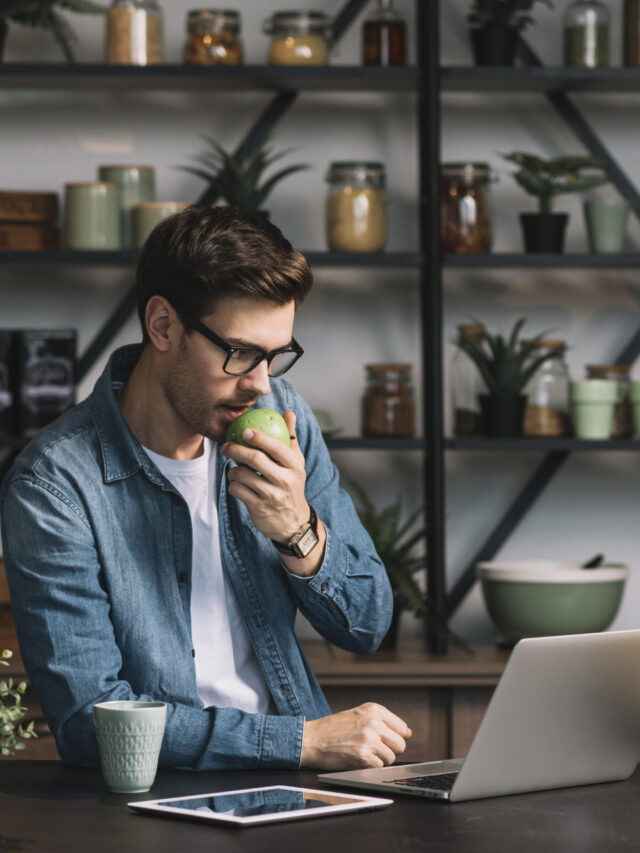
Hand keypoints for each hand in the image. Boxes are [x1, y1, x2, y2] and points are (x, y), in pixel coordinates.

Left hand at [221, 411, 308, 542]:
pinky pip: (237, 489)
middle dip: (236, 449)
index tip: (244, 429)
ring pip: (242, 474)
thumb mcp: (296, 463)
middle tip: (226, 445)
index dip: (259, 437)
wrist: (293, 522)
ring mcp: (271, 495)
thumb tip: (288, 413)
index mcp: (295, 466)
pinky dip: (233, 484)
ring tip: (235, 468)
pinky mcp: (258, 508)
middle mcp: (285, 480)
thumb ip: (290, 438)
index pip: (277, 447)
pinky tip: (237, 484)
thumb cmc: (292, 485)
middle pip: (255, 459)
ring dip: (233, 469)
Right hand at [300, 703, 411, 770]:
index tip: (383, 741)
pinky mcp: (363, 756)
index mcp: (374, 709)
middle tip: (371, 749)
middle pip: (400, 745)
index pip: (402, 729)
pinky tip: (356, 760)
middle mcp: (374, 722)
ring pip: (391, 758)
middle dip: (389, 751)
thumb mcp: (358, 715)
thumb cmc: (333, 729)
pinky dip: (370, 767)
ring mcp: (369, 739)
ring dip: (378, 760)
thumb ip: (384, 722)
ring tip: (361, 752)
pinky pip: (379, 767)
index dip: (394, 738)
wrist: (310, 739)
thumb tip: (408, 733)